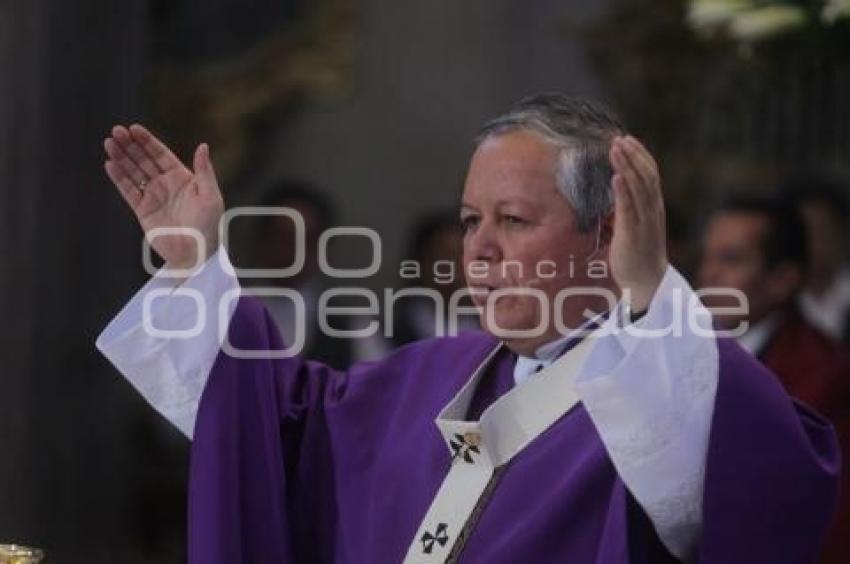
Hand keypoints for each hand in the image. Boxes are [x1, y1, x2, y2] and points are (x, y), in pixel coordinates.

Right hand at [103, 125, 223, 269]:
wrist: (195, 254)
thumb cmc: (209, 226)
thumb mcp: (210, 196)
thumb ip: (204, 171)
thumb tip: (202, 145)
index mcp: (183, 178)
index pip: (161, 154)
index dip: (147, 141)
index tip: (133, 128)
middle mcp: (166, 185)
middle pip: (144, 160)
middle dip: (130, 145)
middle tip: (116, 131)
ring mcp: (153, 197)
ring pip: (133, 172)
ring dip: (121, 157)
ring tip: (108, 142)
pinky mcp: (143, 211)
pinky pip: (128, 191)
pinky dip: (119, 178)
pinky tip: (110, 164)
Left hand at [609, 135, 667, 312]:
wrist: (647, 281)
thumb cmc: (639, 252)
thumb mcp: (636, 223)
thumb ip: (631, 205)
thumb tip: (620, 186)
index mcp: (654, 206)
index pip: (650, 174)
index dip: (639, 155)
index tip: (626, 139)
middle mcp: (653, 210)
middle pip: (646, 176)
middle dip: (633, 155)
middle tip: (619, 138)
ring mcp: (645, 221)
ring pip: (639, 188)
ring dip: (626, 166)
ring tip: (615, 149)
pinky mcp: (634, 234)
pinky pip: (630, 209)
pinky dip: (623, 191)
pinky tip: (616, 177)